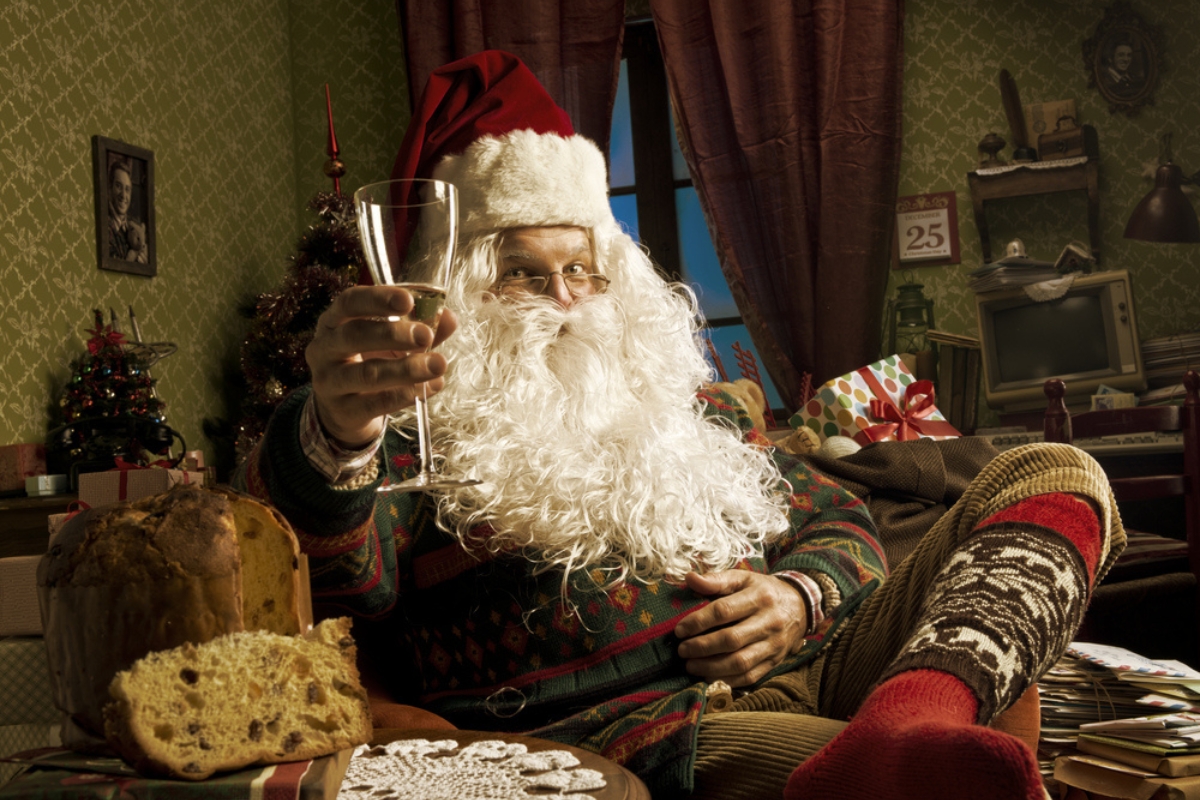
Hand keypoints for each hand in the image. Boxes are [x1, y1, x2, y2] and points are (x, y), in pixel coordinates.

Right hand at [305, 285, 457, 447]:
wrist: (342, 409)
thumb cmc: (369, 362)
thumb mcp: (391, 341)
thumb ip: (419, 327)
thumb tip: (449, 318)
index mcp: (334, 321)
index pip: (350, 301)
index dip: (378, 298)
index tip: (408, 300)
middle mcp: (325, 348)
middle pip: (354, 335)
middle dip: (394, 333)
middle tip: (426, 335)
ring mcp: (329, 381)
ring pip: (366, 373)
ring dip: (406, 368)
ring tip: (438, 364)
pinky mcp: (342, 411)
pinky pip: (375, 403)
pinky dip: (405, 394)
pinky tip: (429, 388)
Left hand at [674, 570, 807, 686]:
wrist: (801, 606)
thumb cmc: (764, 591)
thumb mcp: (744, 578)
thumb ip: (716, 580)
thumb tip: (689, 579)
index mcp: (759, 597)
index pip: (724, 611)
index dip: (698, 621)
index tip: (680, 629)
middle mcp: (769, 622)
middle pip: (731, 639)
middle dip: (702, 647)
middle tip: (682, 650)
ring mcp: (774, 645)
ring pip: (740, 662)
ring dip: (711, 667)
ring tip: (691, 665)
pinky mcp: (775, 661)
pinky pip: (750, 677)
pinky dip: (728, 680)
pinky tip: (709, 676)